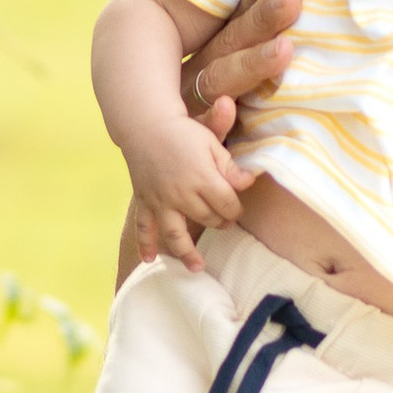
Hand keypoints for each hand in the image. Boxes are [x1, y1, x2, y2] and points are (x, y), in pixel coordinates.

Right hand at [121, 110, 245, 271]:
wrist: (147, 125)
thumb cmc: (183, 132)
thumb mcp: (211, 142)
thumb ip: (229, 166)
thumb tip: (248, 183)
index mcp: (202, 178)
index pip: (227, 204)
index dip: (236, 208)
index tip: (237, 208)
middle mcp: (181, 194)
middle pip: (207, 218)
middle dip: (219, 222)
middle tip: (224, 222)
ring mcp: (161, 201)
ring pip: (175, 233)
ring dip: (186, 252)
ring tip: (197, 267)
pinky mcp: (144, 202)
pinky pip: (143, 227)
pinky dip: (145, 244)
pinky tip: (149, 259)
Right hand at [175, 0, 298, 138]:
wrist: (162, 178)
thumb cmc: (200, 128)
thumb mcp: (220, 89)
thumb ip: (244, 57)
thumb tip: (276, 9)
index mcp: (208, 60)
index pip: (235, 20)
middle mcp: (198, 78)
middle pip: (232, 42)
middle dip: (262, 19)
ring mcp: (192, 107)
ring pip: (223, 80)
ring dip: (253, 65)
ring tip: (284, 48)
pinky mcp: (192, 143)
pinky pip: (204, 132)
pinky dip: (215, 123)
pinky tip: (226, 110)